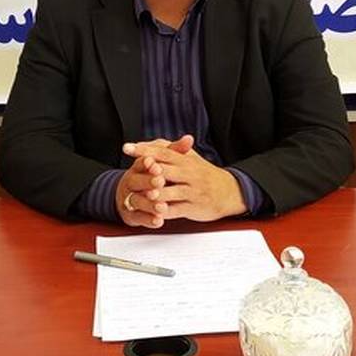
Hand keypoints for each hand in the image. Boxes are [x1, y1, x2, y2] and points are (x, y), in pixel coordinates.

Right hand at [115, 141, 169, 227]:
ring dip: (149, 203)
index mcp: (138, 167)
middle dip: (149, 181)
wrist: (132, 194)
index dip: (148, 163)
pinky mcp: (132, 214)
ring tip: (161, 206)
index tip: (155, 163)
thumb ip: (174, 151)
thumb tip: (189, 139)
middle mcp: (131, 181)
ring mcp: (130, 198)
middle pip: (137, 181)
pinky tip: (159, 220)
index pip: (140, 162)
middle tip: (160, 182)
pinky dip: (149, 219)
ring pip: (137, 200)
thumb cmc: (151, 175)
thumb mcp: (162, 161)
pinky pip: (139, 217)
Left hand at [121, 135, 246, 221]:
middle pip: (165, 170)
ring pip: (169, 192)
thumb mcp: (190, 158)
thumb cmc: (204, 174)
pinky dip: (163, 212)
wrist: (229, 191)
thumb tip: (148, 143)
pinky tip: (151, 213)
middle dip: (149, 171)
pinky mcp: (193, 207)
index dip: (144, 150)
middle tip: (132, 170)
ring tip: (138, 195)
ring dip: (154, 194)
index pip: (162, 152)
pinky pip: (176, 210)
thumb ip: (169, 150)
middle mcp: (188, 174)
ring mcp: (191, 191)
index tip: (127, 148)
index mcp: (185, 160)